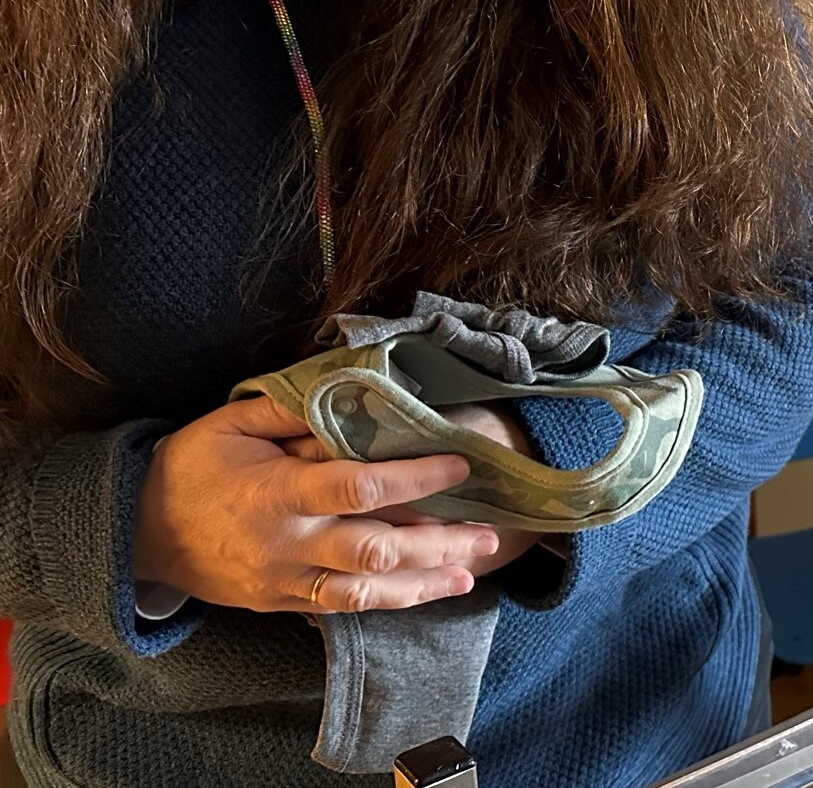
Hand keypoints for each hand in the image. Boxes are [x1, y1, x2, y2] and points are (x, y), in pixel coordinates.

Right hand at [134, 396, 500, 613]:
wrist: (136, 534)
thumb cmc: (191, 467)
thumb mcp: (232, 423)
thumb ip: (293, 412)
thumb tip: (353, 390)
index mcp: (277, 492)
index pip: (357, 486)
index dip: (413, 477)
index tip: (459, 463)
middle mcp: (287, 542)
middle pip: (375, 548)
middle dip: (437, 541)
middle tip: (489, 529)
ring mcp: (285, 579)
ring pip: (367, 589)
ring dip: (426, 580)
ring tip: (475, 568)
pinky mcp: (284, 602)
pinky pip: (345, 608)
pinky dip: (393, 601)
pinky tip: (433, 591)